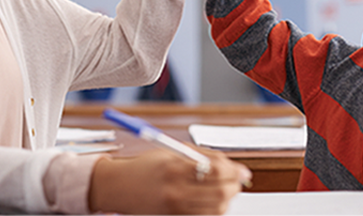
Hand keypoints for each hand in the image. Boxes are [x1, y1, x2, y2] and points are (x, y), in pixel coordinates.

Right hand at [88, 148, 250, 215]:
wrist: (119, 187)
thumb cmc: (145, 167)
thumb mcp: (170, 152)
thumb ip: (198, 155)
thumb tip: (227, 162)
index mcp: (174, 168)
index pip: (215, 170)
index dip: (234, 170)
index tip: (243, 171)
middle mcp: (175, 191)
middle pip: (219, 193)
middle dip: (234, 186)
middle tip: (239, 181)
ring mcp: (175, 209)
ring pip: (216, 210)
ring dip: (227, 200)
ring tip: (226, 191)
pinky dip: (214, 211)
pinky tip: (214, 202)